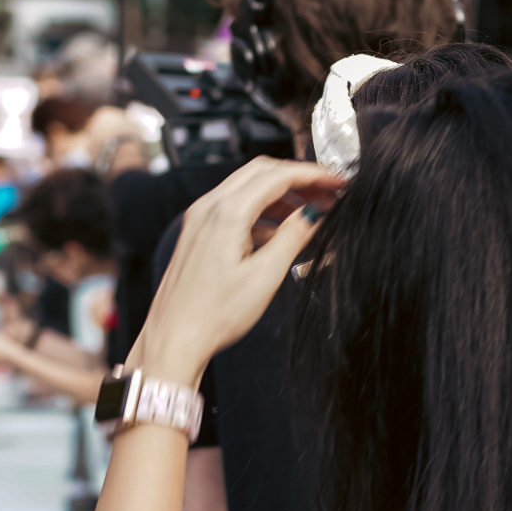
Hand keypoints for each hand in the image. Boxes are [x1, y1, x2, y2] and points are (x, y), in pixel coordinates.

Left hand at [136, 158, 343, 384]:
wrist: (173, 337)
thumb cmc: (214, 314)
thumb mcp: (264, 276)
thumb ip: (293, 237)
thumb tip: (316, 212)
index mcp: (225, 213)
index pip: (277, 176)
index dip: (312, 175)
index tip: (337, 182)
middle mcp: (208, 207)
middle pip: (261, 173)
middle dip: (298, 178)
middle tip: (328, 192)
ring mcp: (200, 218)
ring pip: (247, 188)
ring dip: (281, 194)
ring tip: (312, 211)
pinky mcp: (198, 232)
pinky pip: (234, 207)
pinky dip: (262, 211)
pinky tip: (281, 231)